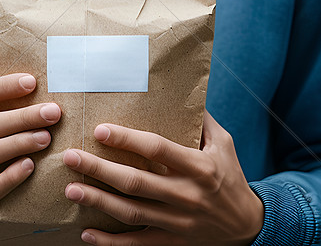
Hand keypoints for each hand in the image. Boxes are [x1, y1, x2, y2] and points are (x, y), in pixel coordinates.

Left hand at [62, 110, 263, 244]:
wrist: (249, 226)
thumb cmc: (232, 177)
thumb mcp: (224, 144)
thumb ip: (203, 120)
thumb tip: (185, 91)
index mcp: (199, 167)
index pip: (158, 150)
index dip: (127, 140)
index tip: (100, 130)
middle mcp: (188, 195)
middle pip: (136, 182)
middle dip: (100, 169)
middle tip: (71, 157)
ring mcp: (179, 222)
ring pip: (132, 212)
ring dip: (98, 201)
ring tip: (71, 189)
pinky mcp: (174, 243)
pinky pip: (138, 244)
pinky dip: (111, 242)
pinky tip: (86, 233)